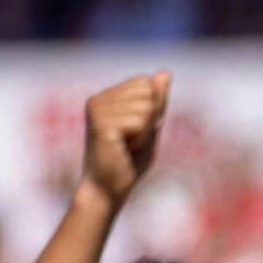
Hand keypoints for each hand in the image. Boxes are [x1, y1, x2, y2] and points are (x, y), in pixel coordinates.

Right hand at [81, 73, 170, 208]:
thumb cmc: (129, 161)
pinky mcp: (102, 124)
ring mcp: (97, 110)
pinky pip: (141, 122)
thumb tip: (165, 72)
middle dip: (151, 120)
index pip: (146, 84)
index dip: (153, 109)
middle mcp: (98, 99)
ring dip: (146, 132)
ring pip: (146, 108)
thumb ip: (157, 100)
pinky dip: (141, 139)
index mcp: (106, 97)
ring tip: (127, 146)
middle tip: (132, 140)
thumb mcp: (149, 126)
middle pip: (148, 92)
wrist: (109, 189)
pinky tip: (124, 149)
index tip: (136, 131)